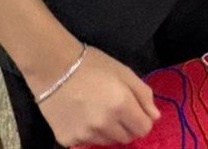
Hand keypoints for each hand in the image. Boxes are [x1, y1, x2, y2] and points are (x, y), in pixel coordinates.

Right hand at [34, 47, 159, 146]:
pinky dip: (88, 134)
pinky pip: (87, 143)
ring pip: (108, 142)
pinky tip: (81, 116)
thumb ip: (144, 95)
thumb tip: (155, 117)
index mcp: (122, 106)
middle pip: (127, 138)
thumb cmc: (93, 65)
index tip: (135, 111)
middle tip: (115, 109)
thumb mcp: (124, 72)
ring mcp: (85, 135)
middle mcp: (105, 125)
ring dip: (108, 131)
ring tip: (97, 111)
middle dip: (126, 126)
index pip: (144, 129)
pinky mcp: (68, 140)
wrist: (52, 67)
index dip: (142, 120)